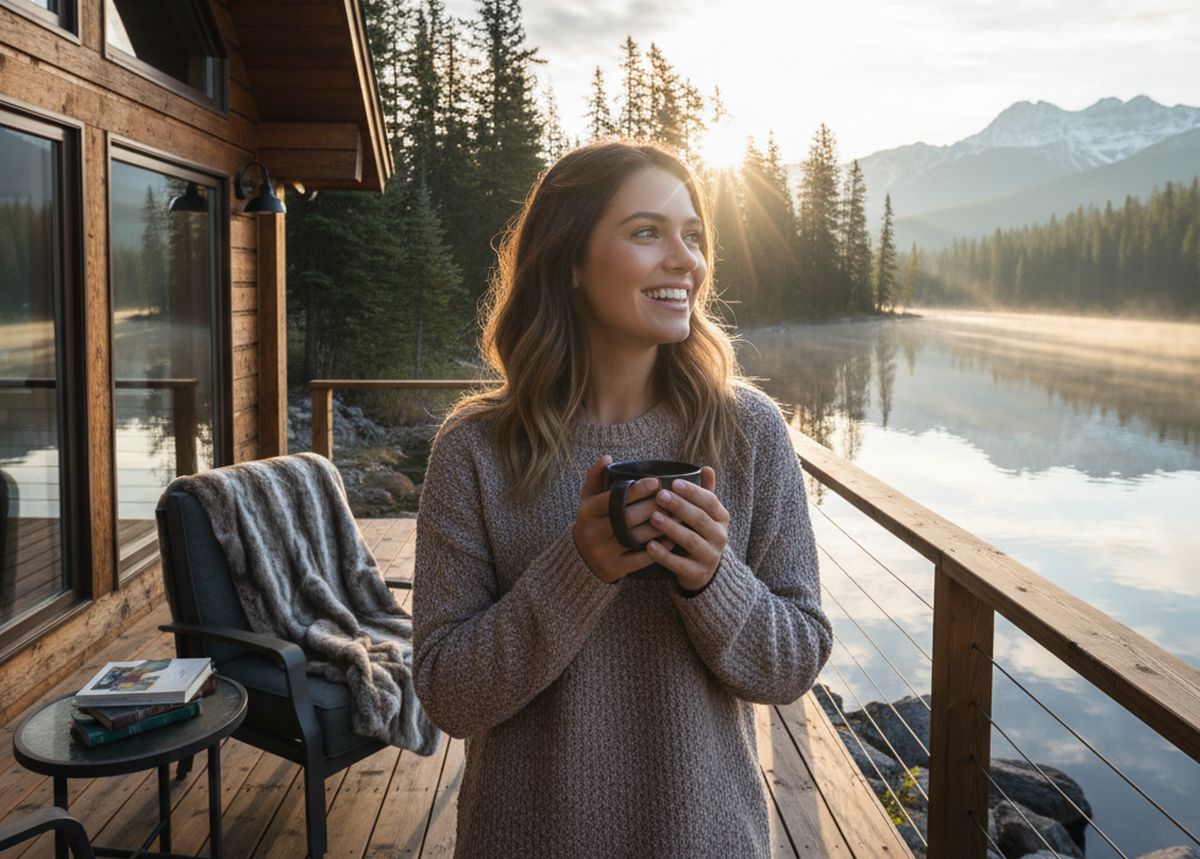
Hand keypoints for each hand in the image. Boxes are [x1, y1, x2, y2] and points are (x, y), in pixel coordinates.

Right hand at [573, 455, 674, 582]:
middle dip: (653, 506)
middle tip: (674, 498)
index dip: (635, 490)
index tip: (656, 482)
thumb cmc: (592, 523)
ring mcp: (601, 552)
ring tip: (678, 516)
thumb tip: (607, 457)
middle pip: (627, 517)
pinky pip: (639, 560)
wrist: (581, 561)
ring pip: (635, 537)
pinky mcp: (612, 569)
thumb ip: (595, 477)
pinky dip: (657, 549)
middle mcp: (592, 532)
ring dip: (660, 527)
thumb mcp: (588, 500)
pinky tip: (671, 540)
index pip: (613, 498)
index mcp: (586, 512)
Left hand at [646, 466, 727, 591]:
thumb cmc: (698, 533)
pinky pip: (680, 564)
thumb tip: (707, 468)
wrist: (703, 571)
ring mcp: (710, 556)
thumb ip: (704, 492)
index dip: (693, 492)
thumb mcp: (704, 514)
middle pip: (699, 519)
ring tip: (653, 517)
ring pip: (690, 540)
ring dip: (671, 528)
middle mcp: (720, 536)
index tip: (673, 483)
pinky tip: (649, 546)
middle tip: (660, 496)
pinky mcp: (698, 573)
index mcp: (721, 518)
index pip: (709, 501)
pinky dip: (664, 555)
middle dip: (679, 506)